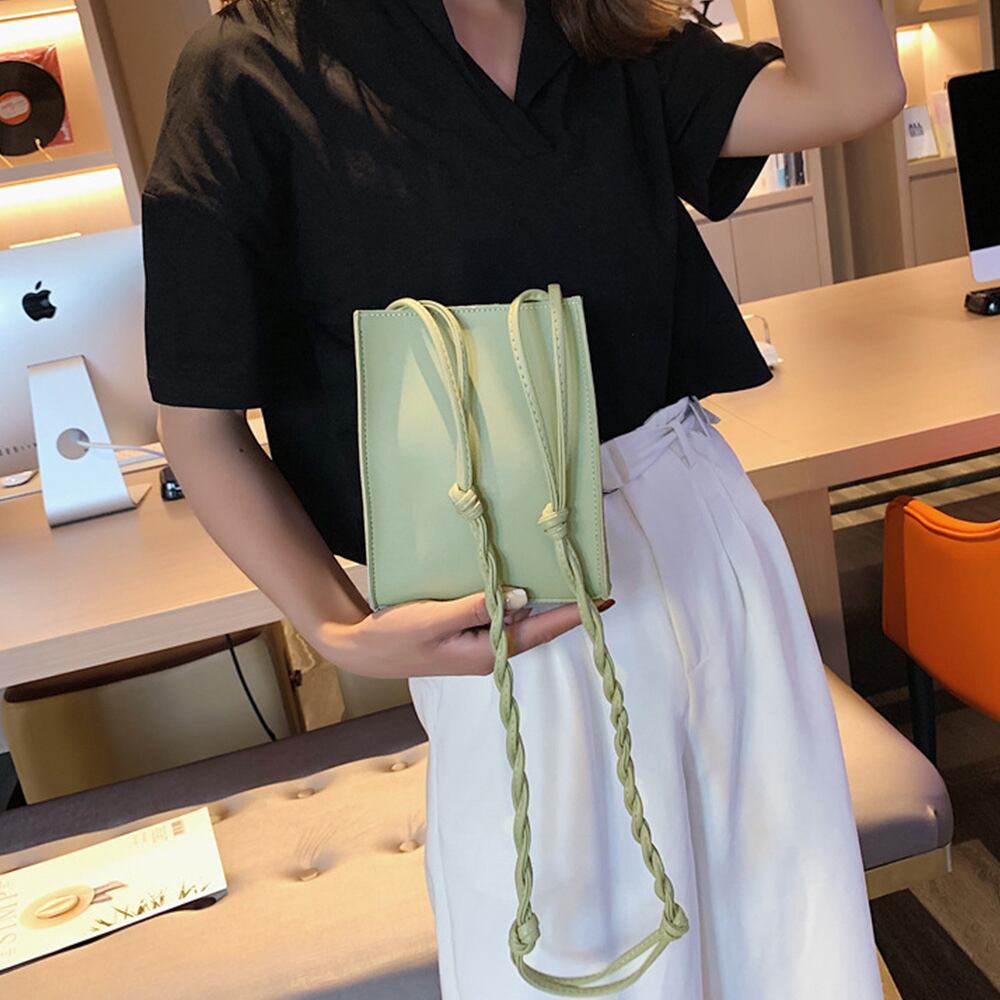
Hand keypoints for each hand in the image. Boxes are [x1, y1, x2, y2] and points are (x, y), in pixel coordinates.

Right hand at [312, 588, 613, 678]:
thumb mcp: (436, 619)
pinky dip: (516, 599)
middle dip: (563, 604)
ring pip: (519, 619)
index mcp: (486, 652)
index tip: (603, 599)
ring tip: (567, 577)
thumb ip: (478, 607)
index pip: (540, 630)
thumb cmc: (396, 636)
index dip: (572, 614)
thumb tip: (522, 596)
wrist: (362, 648)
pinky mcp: (467, 632)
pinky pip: (501, 615)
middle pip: (536, 625)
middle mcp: (489, 651)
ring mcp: (478, 643)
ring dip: (542, 600)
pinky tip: (524, 582)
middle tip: (592, 579)